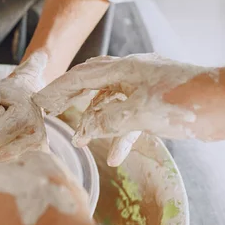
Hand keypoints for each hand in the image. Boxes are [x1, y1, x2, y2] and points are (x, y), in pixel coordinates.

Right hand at [34, 54, 221, 164]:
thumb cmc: (185, 102)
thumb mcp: (140, 112)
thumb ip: (107, 120)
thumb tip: (84, 130)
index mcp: (125, 68)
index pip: (82, 76)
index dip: (58, 89)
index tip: (39, 101)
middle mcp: (131, 74)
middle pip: (93, 83)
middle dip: (71, 99)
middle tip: (52, 111)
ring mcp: (144, 89)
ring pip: (111, 103)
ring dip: (96, 121)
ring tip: (81, 140)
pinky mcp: (156, 105)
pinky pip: (130, 118)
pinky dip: (121, 135)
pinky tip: (115, 156)